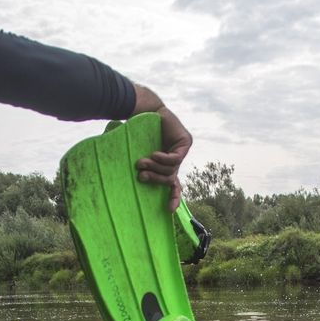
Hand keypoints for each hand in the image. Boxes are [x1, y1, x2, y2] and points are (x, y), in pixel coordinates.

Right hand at [132, 85, 191, 211]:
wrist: (143, 110)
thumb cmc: (135, 132)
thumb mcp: (137, 155)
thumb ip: (139, 168)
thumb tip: (133, 181)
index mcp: (166, 165)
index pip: (173, 185)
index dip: (173, 197)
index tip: (169, 210)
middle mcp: (176, 160)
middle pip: (170, 179)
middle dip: (155, 180)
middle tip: (140, 177)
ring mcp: (182, 151)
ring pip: (171, 170)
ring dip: (155, 168)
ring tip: (141, 162)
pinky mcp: (185, 143)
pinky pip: (175, 158)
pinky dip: (163, 159)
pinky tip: (154, 154)